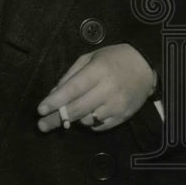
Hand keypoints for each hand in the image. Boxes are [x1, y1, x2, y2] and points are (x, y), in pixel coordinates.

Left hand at [36, 43, 156, 132]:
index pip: (73, 89)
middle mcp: (108, 90)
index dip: (55, 101)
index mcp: (98, 71)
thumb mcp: (89, 58)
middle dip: (57, 118)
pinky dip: (88, 123)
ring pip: (87, 120)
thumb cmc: (112, 59)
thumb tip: (53, 94)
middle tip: (41, 125)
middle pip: (78, 108)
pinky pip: (100, 126)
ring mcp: (117, 105)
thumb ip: (70, 75)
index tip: (40, 110)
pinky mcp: (124, 116)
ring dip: (73, 119)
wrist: (145, 65)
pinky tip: (85, 115)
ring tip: (67, 114)